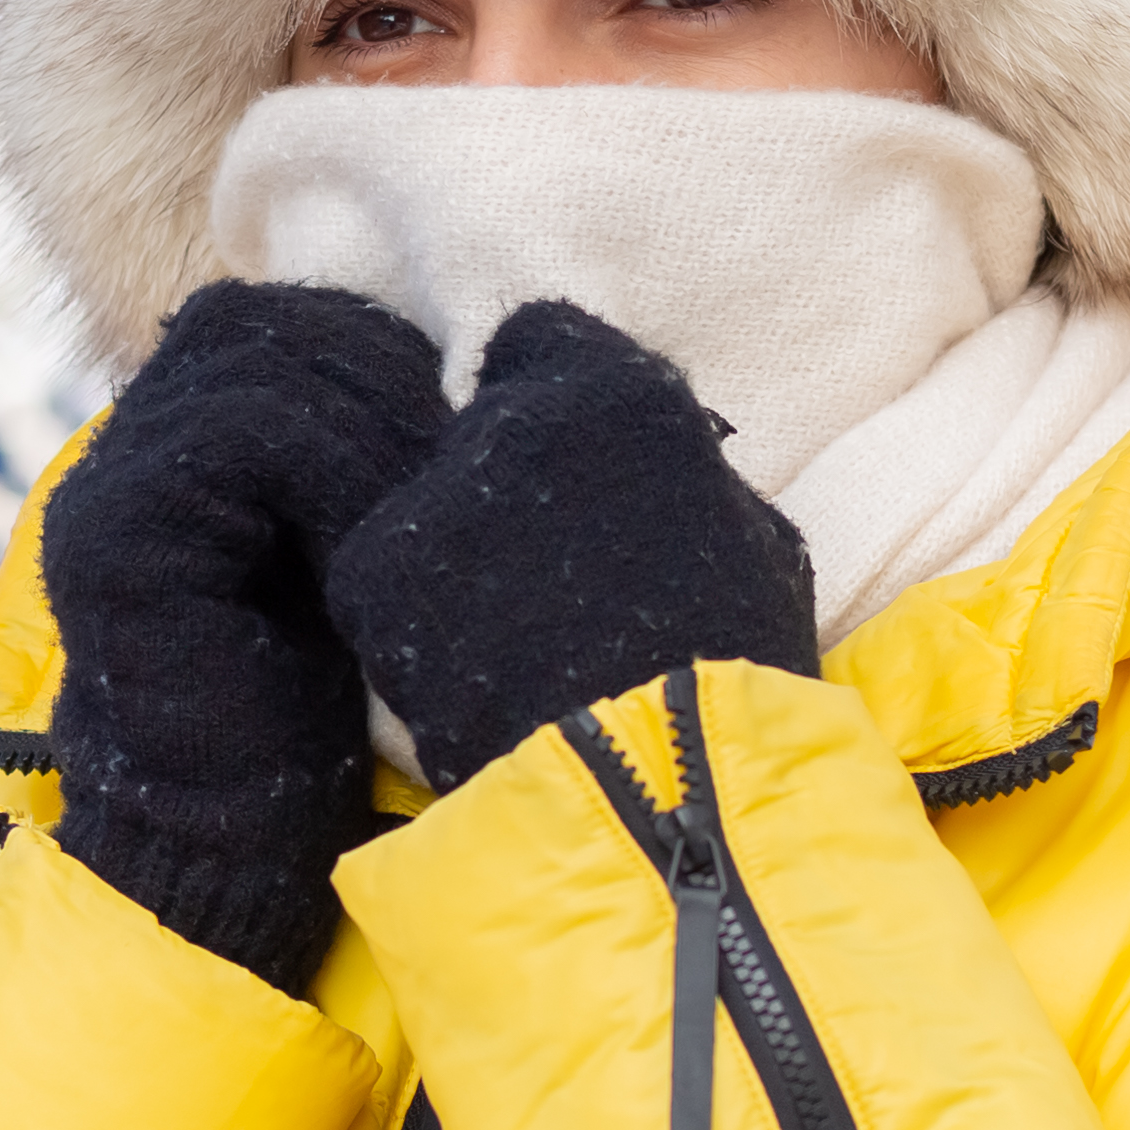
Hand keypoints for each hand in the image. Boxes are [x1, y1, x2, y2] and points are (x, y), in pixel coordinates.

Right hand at [38, 280, 450, 987]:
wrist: (233, 857)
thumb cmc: (322, 725)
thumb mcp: (353, 564)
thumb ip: (363, 469)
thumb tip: (476, 369)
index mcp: (176, 448)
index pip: (273, 320)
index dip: (375, 350)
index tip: (463, 420)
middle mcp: (126, 451)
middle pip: (258, 319)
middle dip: (376, 369)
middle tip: (456, 449)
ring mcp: (107, 488)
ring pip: (255, 359)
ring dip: (367, 413)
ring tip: (431, 494)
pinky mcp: (113, 535)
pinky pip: (242, 434)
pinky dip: (337, 468)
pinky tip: (384, 537)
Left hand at [326, 300, 818, 792]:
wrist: (655, 790)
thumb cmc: (737, 676)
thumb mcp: (758, 546)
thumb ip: (689, 478)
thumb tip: (660, 468)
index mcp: (619, 393)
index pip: (543, 340)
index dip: (554, 397)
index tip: (568, 459)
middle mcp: (512, 418)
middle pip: (482, 426)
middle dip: (507, 482)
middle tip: (543, 569)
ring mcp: (433, 495)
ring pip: (428, 504)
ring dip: (456, 552)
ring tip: (506, 639)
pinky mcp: (371, 573)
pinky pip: (385, 580)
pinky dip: (409, 620)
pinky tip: (460, 676)